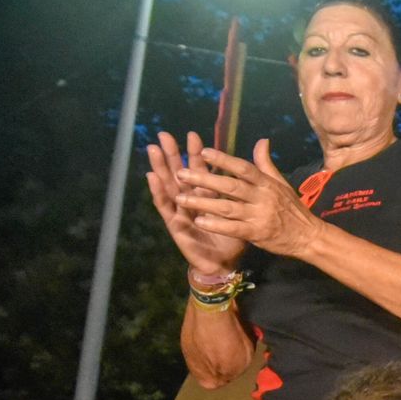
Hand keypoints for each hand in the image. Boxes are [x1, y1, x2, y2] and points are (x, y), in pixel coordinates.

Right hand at [144, 131, 245, 275]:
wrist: (224, 264)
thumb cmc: (232, 237)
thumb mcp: (240, 211)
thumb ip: (241, 189)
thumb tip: (249, 170)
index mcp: (207, 195)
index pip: (200, 170)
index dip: (196, 153)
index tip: (193, 135)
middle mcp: (191, 200)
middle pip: (179, 172)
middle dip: (172, 154)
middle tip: (165, 134)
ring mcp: (181, 211)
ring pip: (168, 185)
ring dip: (160, 167)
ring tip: (154, 149)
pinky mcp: (175, 225)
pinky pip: (165, 207)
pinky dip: (158, 192)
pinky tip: (152, 178)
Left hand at [173, 139, 324, 259]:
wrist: (308, 236)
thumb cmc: (292, 209)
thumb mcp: (281, 184)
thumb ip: (266, 164)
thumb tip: (262, 141)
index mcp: (266, 183)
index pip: (243, 168)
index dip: (223, 159)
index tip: (202, 152)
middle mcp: (262, 197)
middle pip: (230, 186)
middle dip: (204, 179)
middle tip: (181, 173)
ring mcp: (259, 216)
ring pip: (227, 207)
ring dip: (202, 202)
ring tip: (180, 198)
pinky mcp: (257, 233)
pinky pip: (233, 228)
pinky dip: (216, 225)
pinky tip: (199, 221)